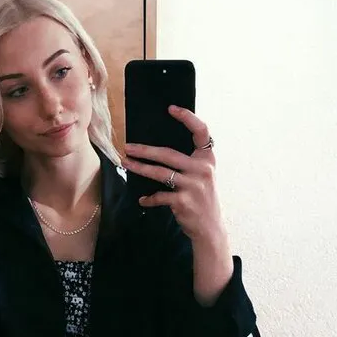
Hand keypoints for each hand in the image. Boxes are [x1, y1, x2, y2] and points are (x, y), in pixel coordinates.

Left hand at [123, 106, 224, 242]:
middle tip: (128, 147)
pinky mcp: (184, 201)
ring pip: (160, 173)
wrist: (210, 228)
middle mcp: (202, 169)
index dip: (188, 117)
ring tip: (126, 163)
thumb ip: (190, 162)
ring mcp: (193, 186)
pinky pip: (160, 196)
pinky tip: (143, 200)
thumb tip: (160, 149)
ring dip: (140, 168)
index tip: (172, 109)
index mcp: (208, 159)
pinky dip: (149, 198)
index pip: (202, 131)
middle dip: (145, 150)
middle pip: (168, 154)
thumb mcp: (203, 176)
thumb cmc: (202, 199)